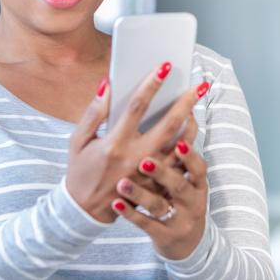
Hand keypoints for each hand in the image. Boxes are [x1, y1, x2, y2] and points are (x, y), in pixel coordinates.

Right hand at [66, 61, 209, 222]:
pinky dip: (190, 144)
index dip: (152, 84)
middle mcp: (136, 157)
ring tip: (197, 103)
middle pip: (169, 124)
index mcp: (115, 143)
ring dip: (193, 122)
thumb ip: (93, 112)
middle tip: (201, 84)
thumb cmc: (81, 170)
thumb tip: (106, 84)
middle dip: (187, 102)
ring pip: (181, 145)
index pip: (137, 107)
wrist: (84, 212)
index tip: (165, 67)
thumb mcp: (78, 141)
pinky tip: (192, 128)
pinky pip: (180, 163)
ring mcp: (151, 174)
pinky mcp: (158, 185)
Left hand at [110, 137, 208, 259]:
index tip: (179, 143)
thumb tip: (183, 113)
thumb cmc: (182, 198)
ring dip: (140, 194)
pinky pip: (146, 224)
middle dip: (163, 173)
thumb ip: (182, 154)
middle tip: (144, 161)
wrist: (186, 243)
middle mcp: (192, 201)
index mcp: (198, 182)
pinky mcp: (163, 235)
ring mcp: (178, 220)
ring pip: (159, 205)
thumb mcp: (190, 179)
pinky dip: (131, 214)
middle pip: (179, 185)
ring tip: (122, 182)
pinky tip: (116, 204)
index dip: (190, 156)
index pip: (198, 167)